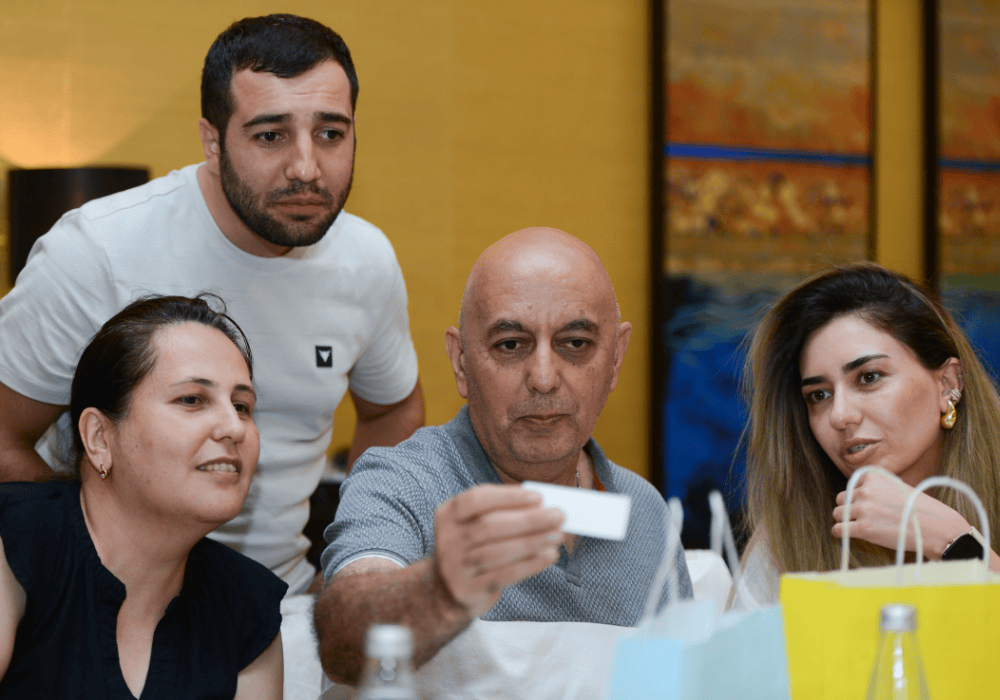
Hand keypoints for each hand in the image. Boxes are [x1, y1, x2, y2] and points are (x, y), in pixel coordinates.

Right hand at [433, 484, 562, 617]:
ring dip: (533, 542)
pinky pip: (503, 575)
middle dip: (529, 520)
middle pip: (491, 526)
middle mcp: (447, 538)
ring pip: (498, 552)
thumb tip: (543, 508)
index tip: (539, 497)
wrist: (446, 591)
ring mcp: (453, 566)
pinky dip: (530, 565)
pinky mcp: (466, 589)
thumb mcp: (477, 526)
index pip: (477, 499)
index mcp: (448, 514)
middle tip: (558, 516)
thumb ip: (504, 514)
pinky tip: (549, 556)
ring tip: (558, 536)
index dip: (508, 496)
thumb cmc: (474, 548)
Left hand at [832, 471, 968, 557]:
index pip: (852, 485)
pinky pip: (838, 529)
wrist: (935, 528)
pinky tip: (846, 534)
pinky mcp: (863, 528)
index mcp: (873, 477)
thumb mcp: (897, 486)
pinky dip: (840, 532)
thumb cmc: (919, 509)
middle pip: (841, 499)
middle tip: (862, 517)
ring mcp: (863, 509)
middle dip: (848, 508)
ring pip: (837, 513)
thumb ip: (877, 486)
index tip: (868, 504)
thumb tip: (858, 492)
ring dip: (844, 520)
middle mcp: (866, 490)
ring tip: (857, 526)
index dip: (858, 496)